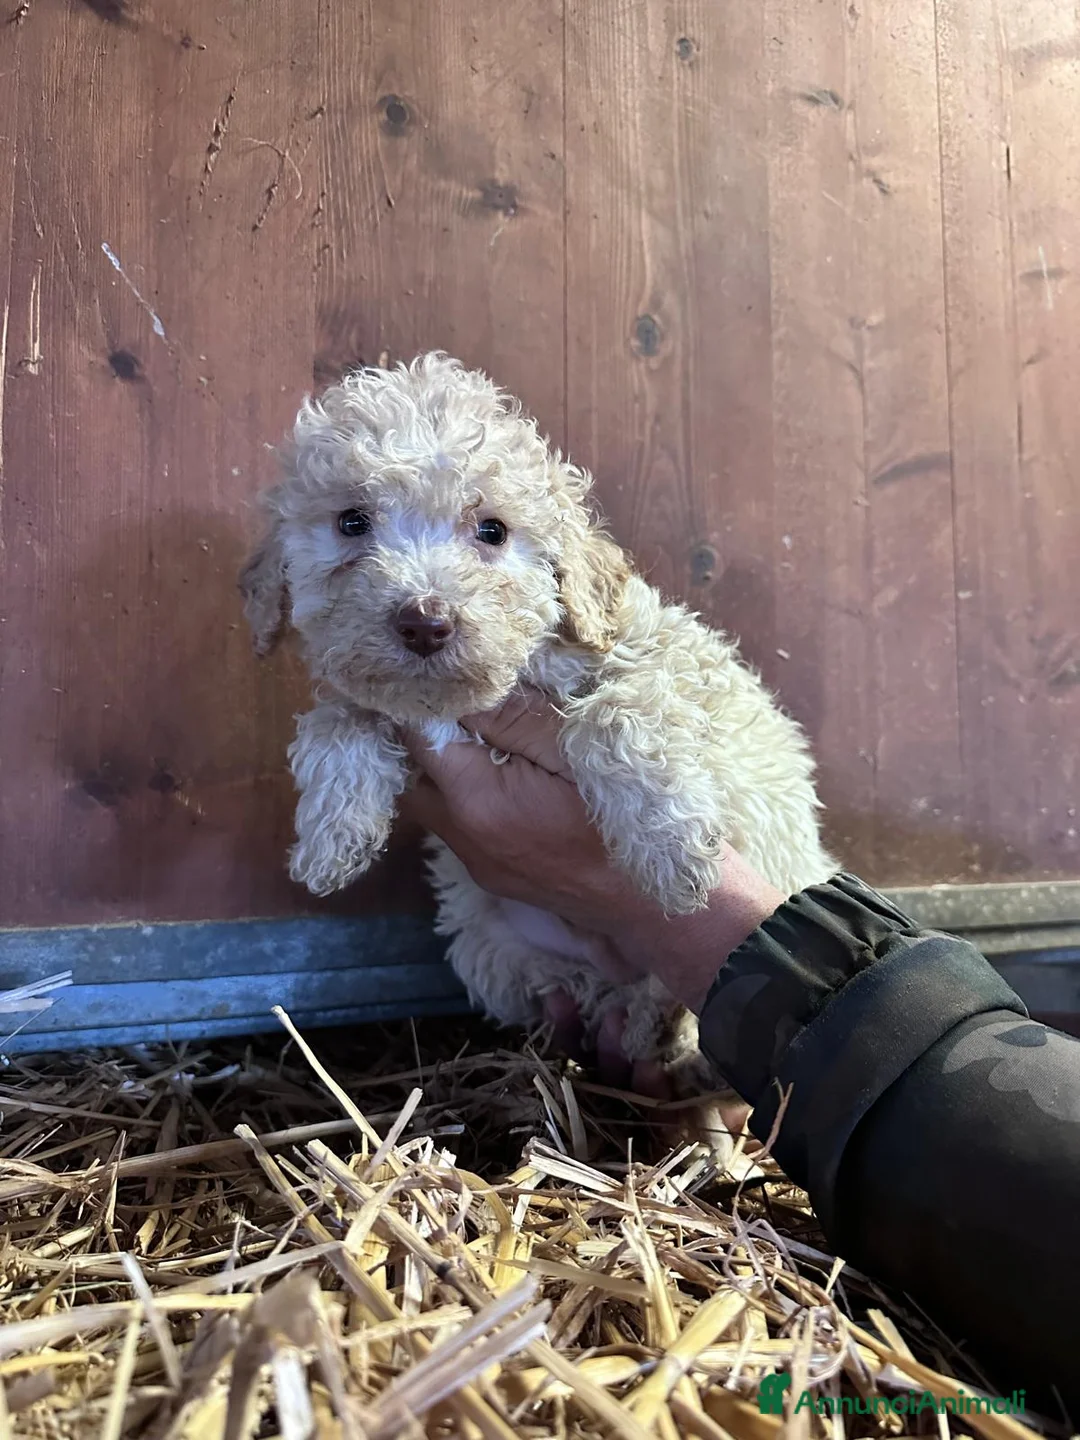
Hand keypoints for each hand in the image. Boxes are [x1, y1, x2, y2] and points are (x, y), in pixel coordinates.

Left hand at [401, 689, 784, 1014]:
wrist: (656, 905)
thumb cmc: (626, 822)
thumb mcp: (577, 753)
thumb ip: (517, 719)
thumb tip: (469, 685)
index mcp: (477, 801)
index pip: (417, 738)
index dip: (423, 701)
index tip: (441, 672)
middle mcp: (463, 836)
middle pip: (412, 773)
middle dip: (425, 733)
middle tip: (457, 698)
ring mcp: (475, 861)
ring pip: (432, 801)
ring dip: (446, 764)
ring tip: (481, 729)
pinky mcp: (492, 873)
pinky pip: (458, 823)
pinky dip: (465, 792)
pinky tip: (502, 771)